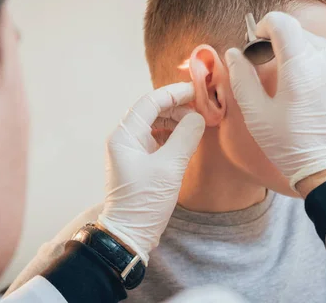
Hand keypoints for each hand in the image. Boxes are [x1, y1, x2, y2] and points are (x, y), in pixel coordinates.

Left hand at [97, 82, 204, 264]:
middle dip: (177, 106)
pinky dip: (172, 134)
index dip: (175, 93)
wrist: (130, 233)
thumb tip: (198, 117)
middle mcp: (124, 138)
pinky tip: (187, 138)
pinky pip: (156, 138)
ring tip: (197, 123)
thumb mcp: (170, 167)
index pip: (150, 101)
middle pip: (152, 110)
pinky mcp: (139, 162)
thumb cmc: (145, 201)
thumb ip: (186, 137)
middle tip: (202, 108)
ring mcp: (130, 150)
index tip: (197, 90)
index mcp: (125, 135)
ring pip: (155, 123)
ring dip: (176, 120)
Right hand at [225, 12, 325, 191]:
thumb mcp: (257, 114)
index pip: (282, 22)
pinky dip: (316, 61)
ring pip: (317, 42)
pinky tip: (307, 84)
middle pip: (299, 31)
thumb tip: (234, 54)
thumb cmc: (290, 145)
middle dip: (279, 39)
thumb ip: (242, 78)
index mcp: (300, 66)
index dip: (264, 26)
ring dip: (298, 49)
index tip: (256, 41)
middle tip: (267, 62)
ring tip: (288, 75)